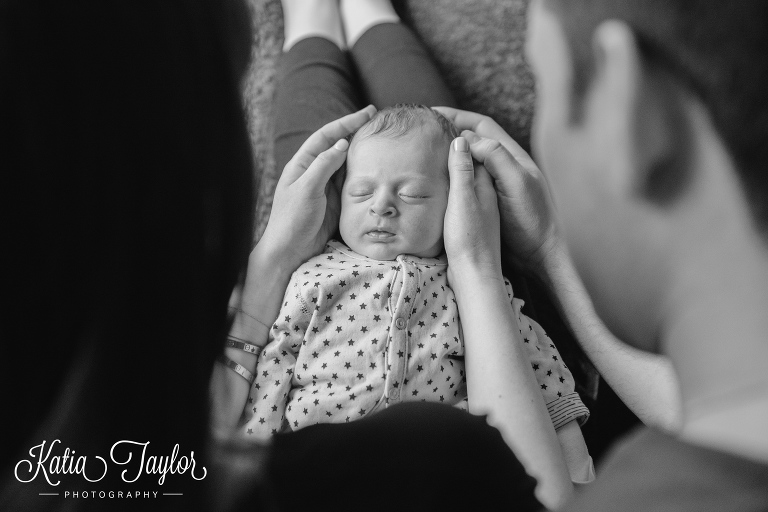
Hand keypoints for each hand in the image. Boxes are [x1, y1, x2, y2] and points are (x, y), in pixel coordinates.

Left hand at [258, 105, 375, 272]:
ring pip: (347, 164)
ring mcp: (325, 188)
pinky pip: (352, 183)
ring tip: (382, 142)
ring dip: (362, 153)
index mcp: (303, 164)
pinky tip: (377, 170)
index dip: (347, 122)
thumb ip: (324, 165)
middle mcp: (314, 172)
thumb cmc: (292, 220)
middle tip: (380, 123)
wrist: (290, 252)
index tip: (368, 112)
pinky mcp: (335, 203)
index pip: (327, 136)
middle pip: (338, 146)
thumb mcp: (307, 189)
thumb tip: (342, 143)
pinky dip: (364, 175)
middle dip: (357, 133)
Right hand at [435, 107, 558, 275]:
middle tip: (422, 129)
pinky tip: (435, 180)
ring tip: (424, 150)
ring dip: (448, 152)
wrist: (536, 257)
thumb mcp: (515, 183)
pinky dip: (450, 173)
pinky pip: (466, 180)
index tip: (432, 114)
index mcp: (512, 158)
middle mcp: (503, 167)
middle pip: (474, 140)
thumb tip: (467, 139)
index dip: (458, 116)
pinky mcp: (487, 204)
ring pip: (468, 160)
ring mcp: (495, 186)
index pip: (482, 126)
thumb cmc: (530, 221)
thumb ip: (495, 157)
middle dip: (450, 130)